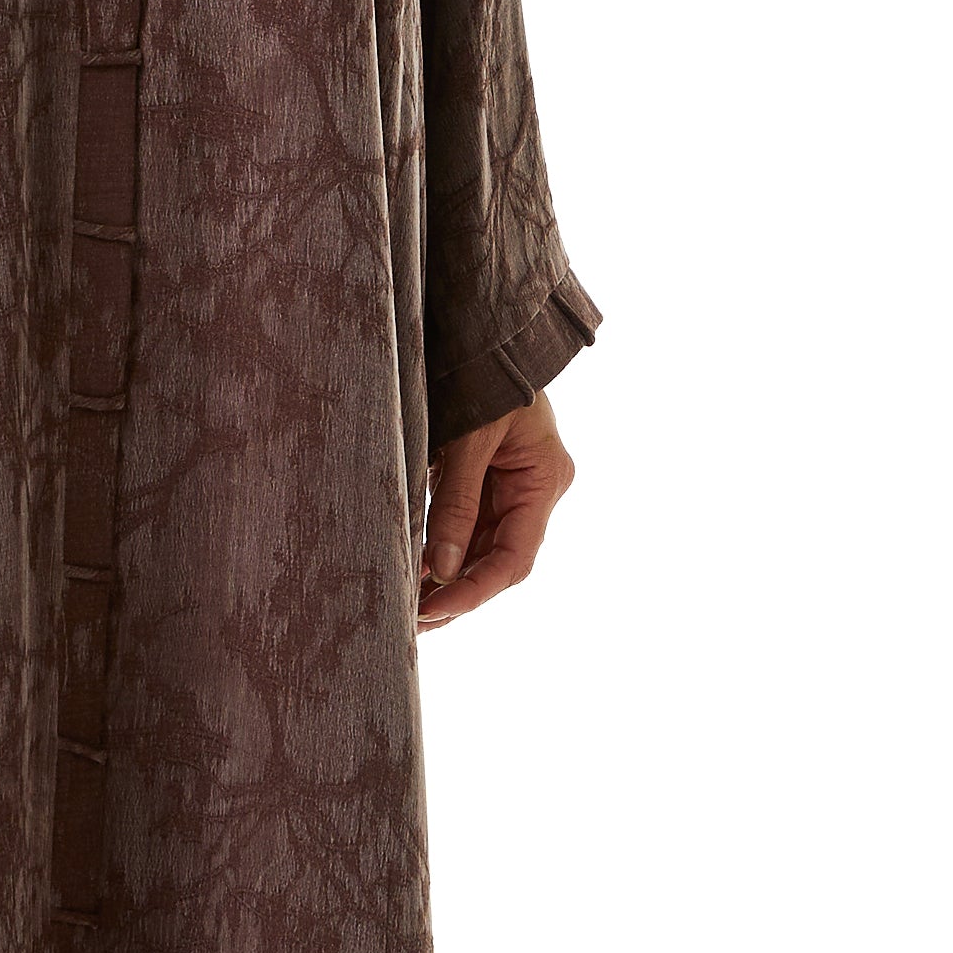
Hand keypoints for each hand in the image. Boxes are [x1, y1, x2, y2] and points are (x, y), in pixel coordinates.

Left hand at [418, 396, 573, 629]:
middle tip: (411, 622)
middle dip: (458, 594)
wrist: (485, 331)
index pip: (514, 557)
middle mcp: (535, 491)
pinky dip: (442, 552)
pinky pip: (468, 528)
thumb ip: (456, 503)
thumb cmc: (484, 373)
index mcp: (545, 480)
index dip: (475, 590)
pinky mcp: (488, 481)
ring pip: (482, 551)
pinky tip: (414, 574)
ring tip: (407, 609)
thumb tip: (440, 568)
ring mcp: (514, 488)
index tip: (435, 610)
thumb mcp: (468, 438)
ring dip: (447, 581)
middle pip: (499, 562)